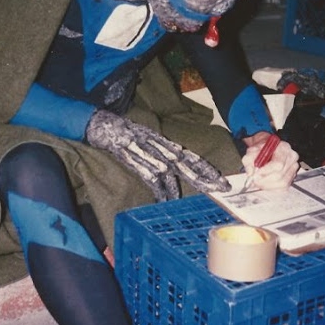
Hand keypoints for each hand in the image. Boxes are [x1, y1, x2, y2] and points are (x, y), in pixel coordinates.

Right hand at [86, 110, 230, 200]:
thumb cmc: (125, 133)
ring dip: (180, 187)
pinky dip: (159, 189)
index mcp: (164, 143)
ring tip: (196, 198)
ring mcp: (147, 152)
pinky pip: (150, 176)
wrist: (102, 124)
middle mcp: (159, 147)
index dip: (205, 167)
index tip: (220, 179)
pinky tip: (166, 200)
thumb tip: (173, 166)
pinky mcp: (133, 158)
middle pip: (186, 163)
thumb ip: (160, 152)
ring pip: (170, 171)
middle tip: (222, 187)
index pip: (189, 156)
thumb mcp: (147, 140)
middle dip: (204, 176)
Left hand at [241, 132, 298, 189]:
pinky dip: (272, 187)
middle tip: (254, 180)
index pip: (278, 164)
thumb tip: (250, 173)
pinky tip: (265, 183)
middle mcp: (291, 157)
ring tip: (259, 181)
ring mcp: (293, 168)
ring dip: (268, 185)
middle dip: (265, 180)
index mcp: (283, 148)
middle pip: (280, 175)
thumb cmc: (261, 150)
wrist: (267, 150)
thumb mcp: (251, 151)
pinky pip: (283, 187)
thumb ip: (248, 160)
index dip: (266, 171)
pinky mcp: (292, 176)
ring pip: (282, 183)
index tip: (256, 174)